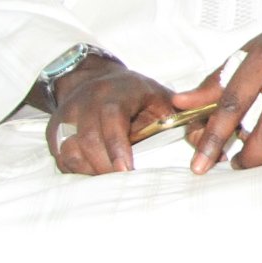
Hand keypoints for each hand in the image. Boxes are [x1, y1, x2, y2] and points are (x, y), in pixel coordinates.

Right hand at [46, 57, 178, 174]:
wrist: (92, 78)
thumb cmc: (134, 93)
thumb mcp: (159, 96)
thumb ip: (179, 118)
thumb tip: (207, 148)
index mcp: (113, 94)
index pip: (111, 120)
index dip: (117, 147)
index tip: (127, 170)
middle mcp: (85, 103)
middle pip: (89, 140)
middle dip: (106, 167)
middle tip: (124, 184)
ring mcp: (66, 118)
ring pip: (70, 151)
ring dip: (91, 171)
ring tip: (111, 182)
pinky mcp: (54, 132)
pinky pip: (61, 158)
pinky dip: (78, 171)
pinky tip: (96, 175)